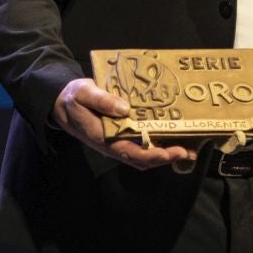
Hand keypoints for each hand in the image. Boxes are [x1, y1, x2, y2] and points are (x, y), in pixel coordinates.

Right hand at [51, 78, 194, 169]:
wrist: (62, 104)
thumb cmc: (73, 98)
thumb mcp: (83, 93)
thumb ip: (102, 100)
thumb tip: (125, 109)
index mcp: (103, 137)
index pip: (130, 153)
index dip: (152, 155)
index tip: (172, 152)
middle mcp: (112, 144)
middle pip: (142, 159)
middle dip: (166, 158)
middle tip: (190, 151)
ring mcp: (117, 142)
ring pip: (143, 155)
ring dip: (165, 154)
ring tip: (188, 148)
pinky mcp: (121, 136)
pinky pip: (141, 146)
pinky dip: (158, 145)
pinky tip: (172, 138)